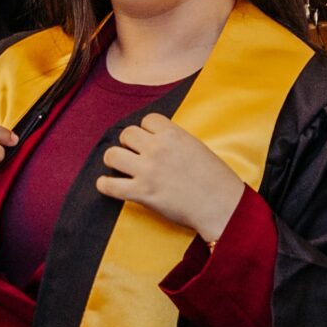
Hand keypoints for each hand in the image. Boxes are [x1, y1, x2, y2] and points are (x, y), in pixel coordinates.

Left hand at [96, 115, 243, 243]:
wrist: (222, 206)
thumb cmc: (217, 179)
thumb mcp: (197, 148)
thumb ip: (176, 141)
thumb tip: (159, 141)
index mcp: (174, 135)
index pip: (147, 120)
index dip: (147, 130)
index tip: (150, 141)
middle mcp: (158, 149)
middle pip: (126, 133)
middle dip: (129, 143)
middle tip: (134, 155)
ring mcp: (148, 171)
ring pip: (112, 154)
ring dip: (114, 160)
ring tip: (120, 167)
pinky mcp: (142, 193)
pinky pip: (110, 185)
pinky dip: (105, 185)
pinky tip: (107, 185)